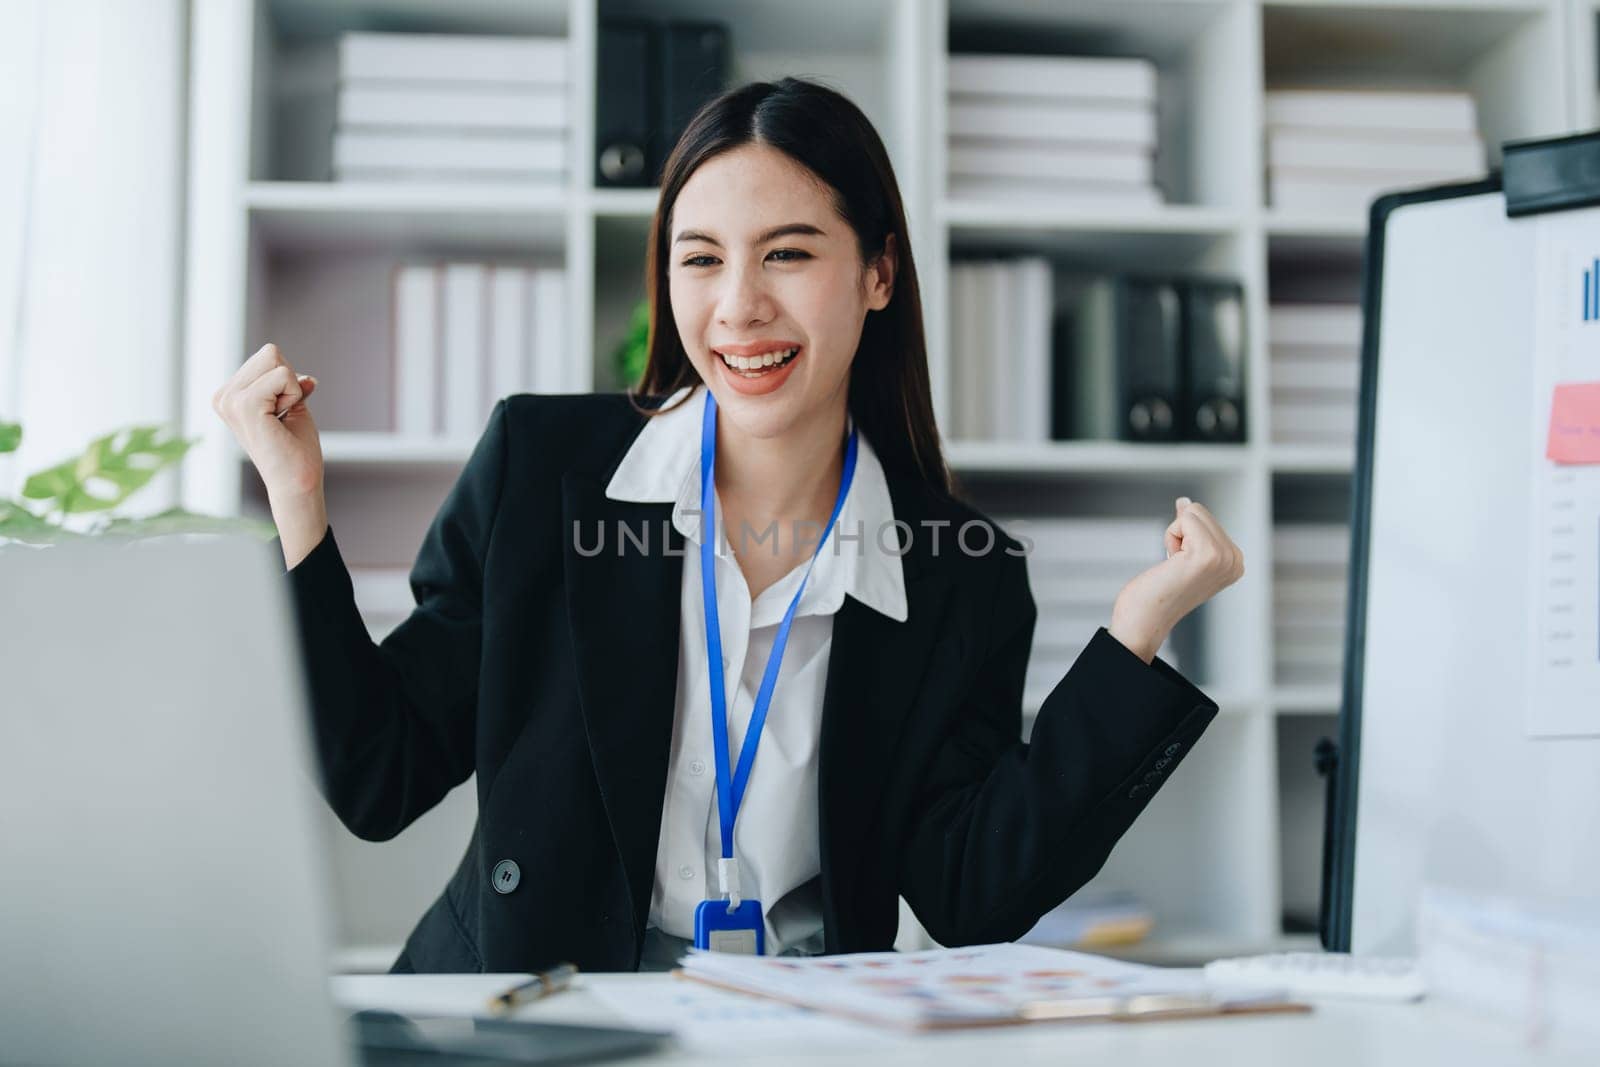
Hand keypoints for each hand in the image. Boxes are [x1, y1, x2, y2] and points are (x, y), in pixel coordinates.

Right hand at [212, 343, 327, 567]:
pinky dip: (293, 396)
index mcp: (229, 396)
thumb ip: (293, 388)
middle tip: (284, 416)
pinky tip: (282, 421)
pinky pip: (283, 375)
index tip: (282, 413)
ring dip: (291, 390)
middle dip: (289, 382)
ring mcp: (230, 400)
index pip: (268, 356)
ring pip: (276, 361)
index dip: (288, 382)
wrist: (297, 483)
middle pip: (270, 353)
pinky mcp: (244, 405)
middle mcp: (223, 396)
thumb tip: (308, 378)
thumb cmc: (295, 451)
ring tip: (281, 420)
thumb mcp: (293, 409)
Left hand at [1108, 497, 1244, 663]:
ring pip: (1193, 512)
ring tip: (1174, 566)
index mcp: (1234, 562)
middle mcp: (1236, 560)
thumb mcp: (1180, 553)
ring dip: (1174, 536)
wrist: (1144, 620)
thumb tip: (1184, 502)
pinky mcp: (1208, 554)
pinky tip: (1172, 564)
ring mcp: (1225, 558)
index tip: (1181, 567)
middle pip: (1200, 512)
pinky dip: (1171, 537)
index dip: (1184, 537)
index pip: (1206, 519)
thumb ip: (1190, 529)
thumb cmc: (1156, 592)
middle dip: (1179, 534)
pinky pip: (1185, 518)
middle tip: (1175, 567)